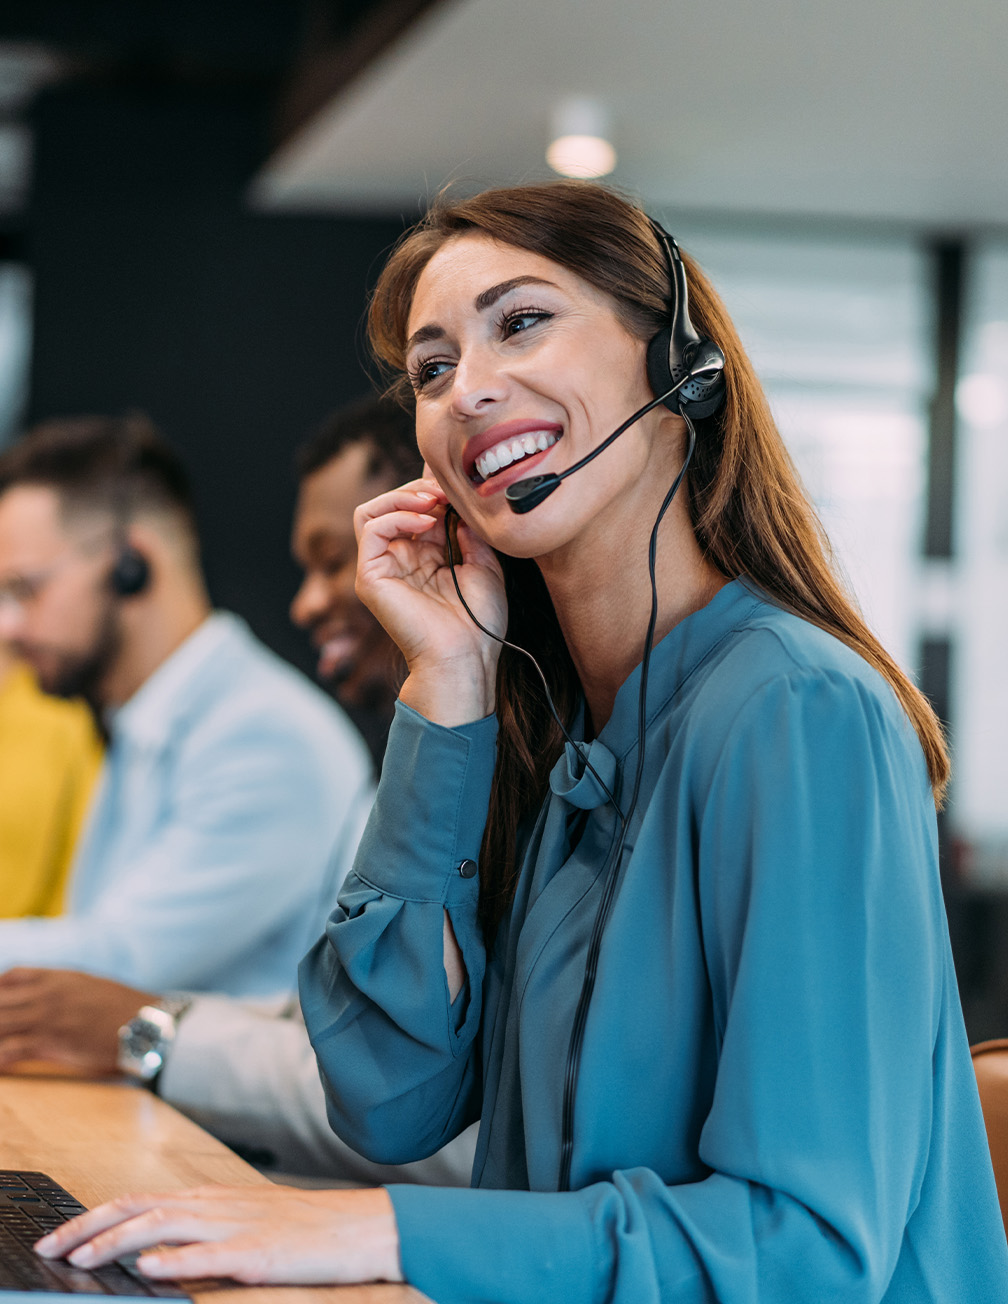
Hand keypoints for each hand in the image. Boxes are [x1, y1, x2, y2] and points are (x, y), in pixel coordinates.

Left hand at [0, 968, 152, 1074]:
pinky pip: (10, 1050)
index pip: (13, 974)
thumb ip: (67, 989)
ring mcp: (48, 1016)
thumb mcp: (94, 987)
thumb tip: (52, 998)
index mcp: (60, 977)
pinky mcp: (51, 1041)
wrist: (148, 1024)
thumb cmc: (126, 1009)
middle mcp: (48, 993)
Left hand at [34, 1184, 401, 1285]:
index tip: (58, 1237)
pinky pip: (212, 1254)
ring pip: (167, 1225)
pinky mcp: (261, 1251)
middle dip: (89, 1227)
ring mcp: (239, 1226)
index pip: (139, 1201)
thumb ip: (200, 1231)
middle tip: (50, 1249)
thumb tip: (149, 1250)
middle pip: (141, 1208)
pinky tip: (151, 1268)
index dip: (94, 1217)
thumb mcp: (246, 1222)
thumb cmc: (305, 1229)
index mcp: (212, 1198)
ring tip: (82, 1259)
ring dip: (118, 1242)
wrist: (361, 1225)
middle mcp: (218, 1205)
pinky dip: (177, 1259)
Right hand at [354, 476, 506, 724]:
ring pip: (372, 511)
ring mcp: (381, 568)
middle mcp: (400, 559)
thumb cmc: (477, 621)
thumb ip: (469, 532)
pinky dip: (396, 514)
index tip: (458, 482)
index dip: (433, 489)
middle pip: (392, 504)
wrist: (465, 655)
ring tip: (433, 499)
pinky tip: (425, 520)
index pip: (417, 509)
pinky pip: (370, 528)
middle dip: (420, 488)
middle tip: (447, 489)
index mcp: (425, 557)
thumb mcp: (485, 566)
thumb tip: (460, 503)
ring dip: (402, 495)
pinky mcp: (369, 577)